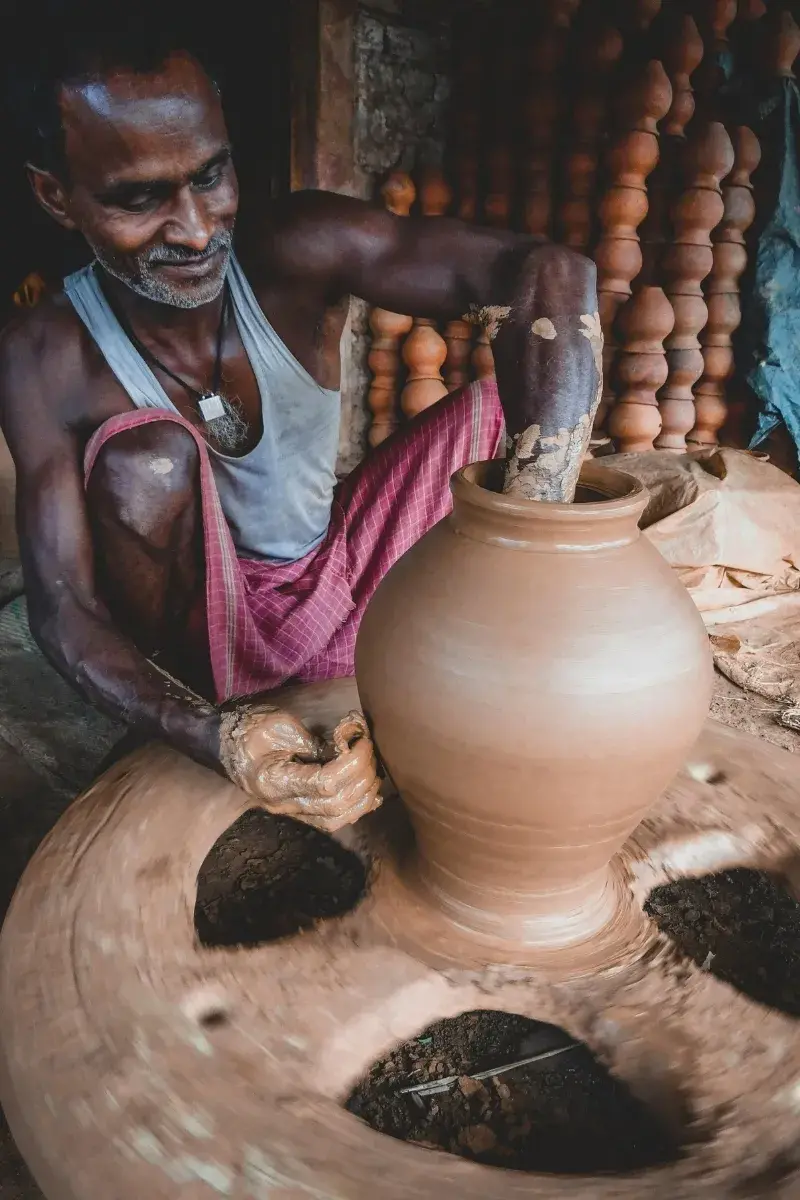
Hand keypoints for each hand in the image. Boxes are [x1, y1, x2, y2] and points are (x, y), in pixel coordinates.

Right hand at [220, 703, 380, 831]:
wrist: (221, 744)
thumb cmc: (247, 729)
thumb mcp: (279, 726)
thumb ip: (313, 743)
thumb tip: (346, 751)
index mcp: (274, 782)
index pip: (325, 783)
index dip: (352, 763)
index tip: (362, 742)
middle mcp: (282, 804)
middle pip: (334, 805)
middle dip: (362, 778)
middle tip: (370, 753)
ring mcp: (289, 811)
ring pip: (335, 820)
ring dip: (362, 798)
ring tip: (373, 773)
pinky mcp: (297, 810)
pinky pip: (330, 820)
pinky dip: (354, 809)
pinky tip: (369, 795)